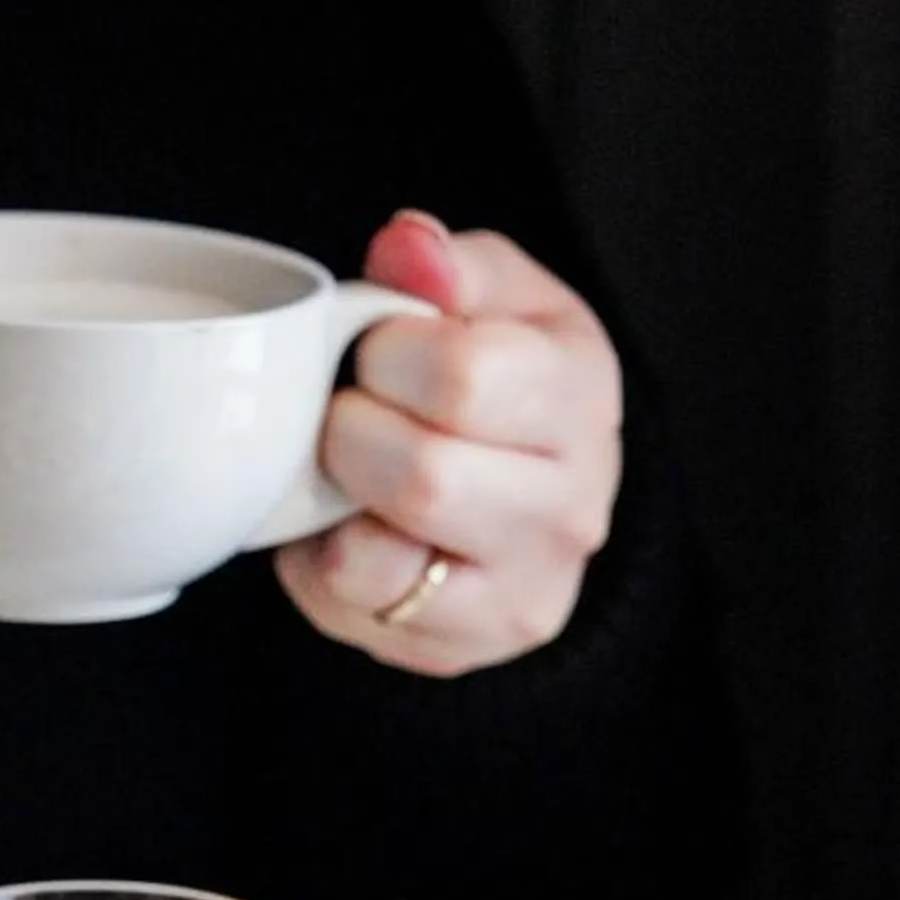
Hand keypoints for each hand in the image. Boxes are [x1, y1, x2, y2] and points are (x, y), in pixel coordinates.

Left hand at [276, 208, 623, 676]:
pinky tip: (352, 526)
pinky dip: (319, 561)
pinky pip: (345, 607)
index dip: (388, 353)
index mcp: (580, 397)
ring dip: (332, 504)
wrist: (528, 496)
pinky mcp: (457, 650)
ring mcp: (521, 593)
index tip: (382, 351)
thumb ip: (447, 263)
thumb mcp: (490, 295)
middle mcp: (571, 509)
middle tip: (355, 412)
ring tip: (352, 473)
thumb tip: (408, 249)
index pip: (462, 377)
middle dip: (351, 431)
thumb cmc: (503, 380)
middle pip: (420, 476)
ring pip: (373, 559)